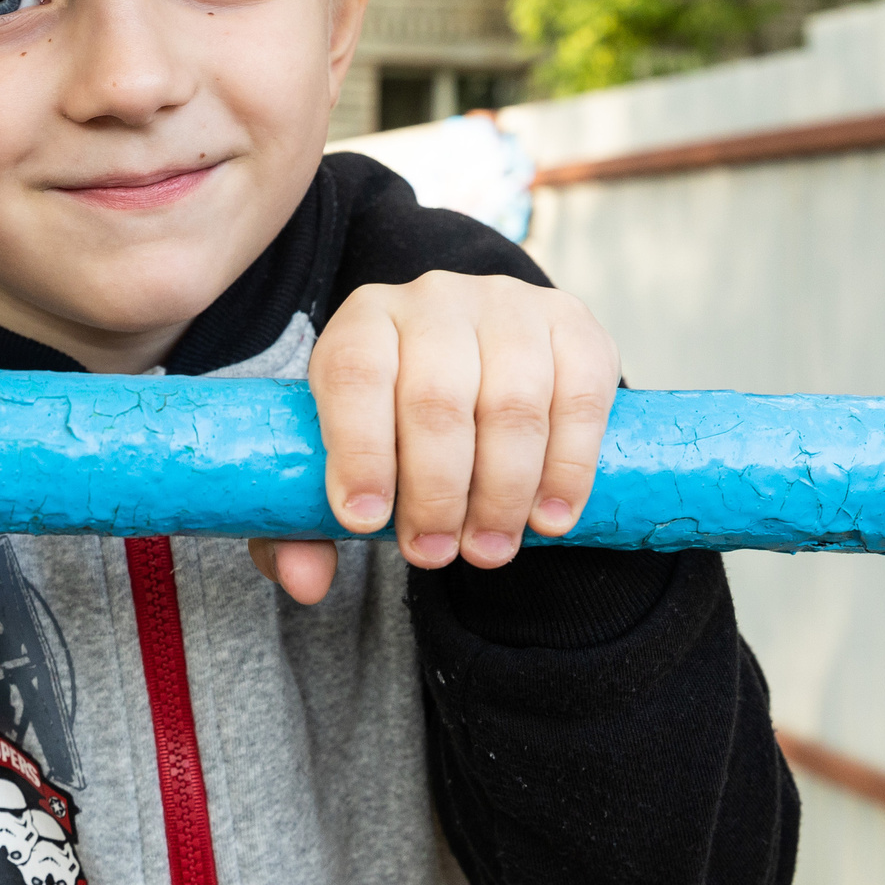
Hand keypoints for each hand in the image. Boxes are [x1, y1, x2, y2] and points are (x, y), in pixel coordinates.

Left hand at [252, 273, 618, 605]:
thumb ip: (306, 523)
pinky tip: (548, 517)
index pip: (356, 374)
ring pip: (511, 404)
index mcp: (363, 322)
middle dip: (435, 492)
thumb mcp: (340, 459)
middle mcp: (433, 300)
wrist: (477, 356)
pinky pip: (578, 399)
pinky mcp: (572, 324)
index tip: (366, 521)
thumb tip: (306, 583)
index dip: (360, 451)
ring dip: (502, 492)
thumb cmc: (395, 422)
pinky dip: (567, 469)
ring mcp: (508, 307)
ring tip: (489, 547)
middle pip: (436, 399)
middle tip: (436, 552)